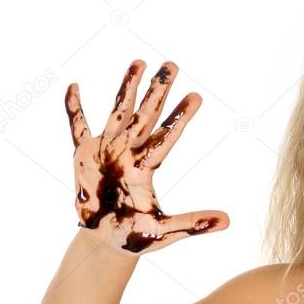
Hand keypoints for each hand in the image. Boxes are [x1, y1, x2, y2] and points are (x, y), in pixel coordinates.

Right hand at [64, 59, 228, 254]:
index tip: (197, 97)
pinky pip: (78, 128)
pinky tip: (74, 85)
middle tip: (173, 64)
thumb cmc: (136, 236)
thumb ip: (194, 224)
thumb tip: (229, 221)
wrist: (105, 242)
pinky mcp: (83, 156)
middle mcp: (129, 153)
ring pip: (118, 112)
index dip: (180, 118)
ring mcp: (107, 151)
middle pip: (146, 116)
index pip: (167, 137)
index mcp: (147, 168)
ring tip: (139, 61)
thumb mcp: (165, 231)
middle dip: (158, 90)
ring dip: (127, 88)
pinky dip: (74, 109)